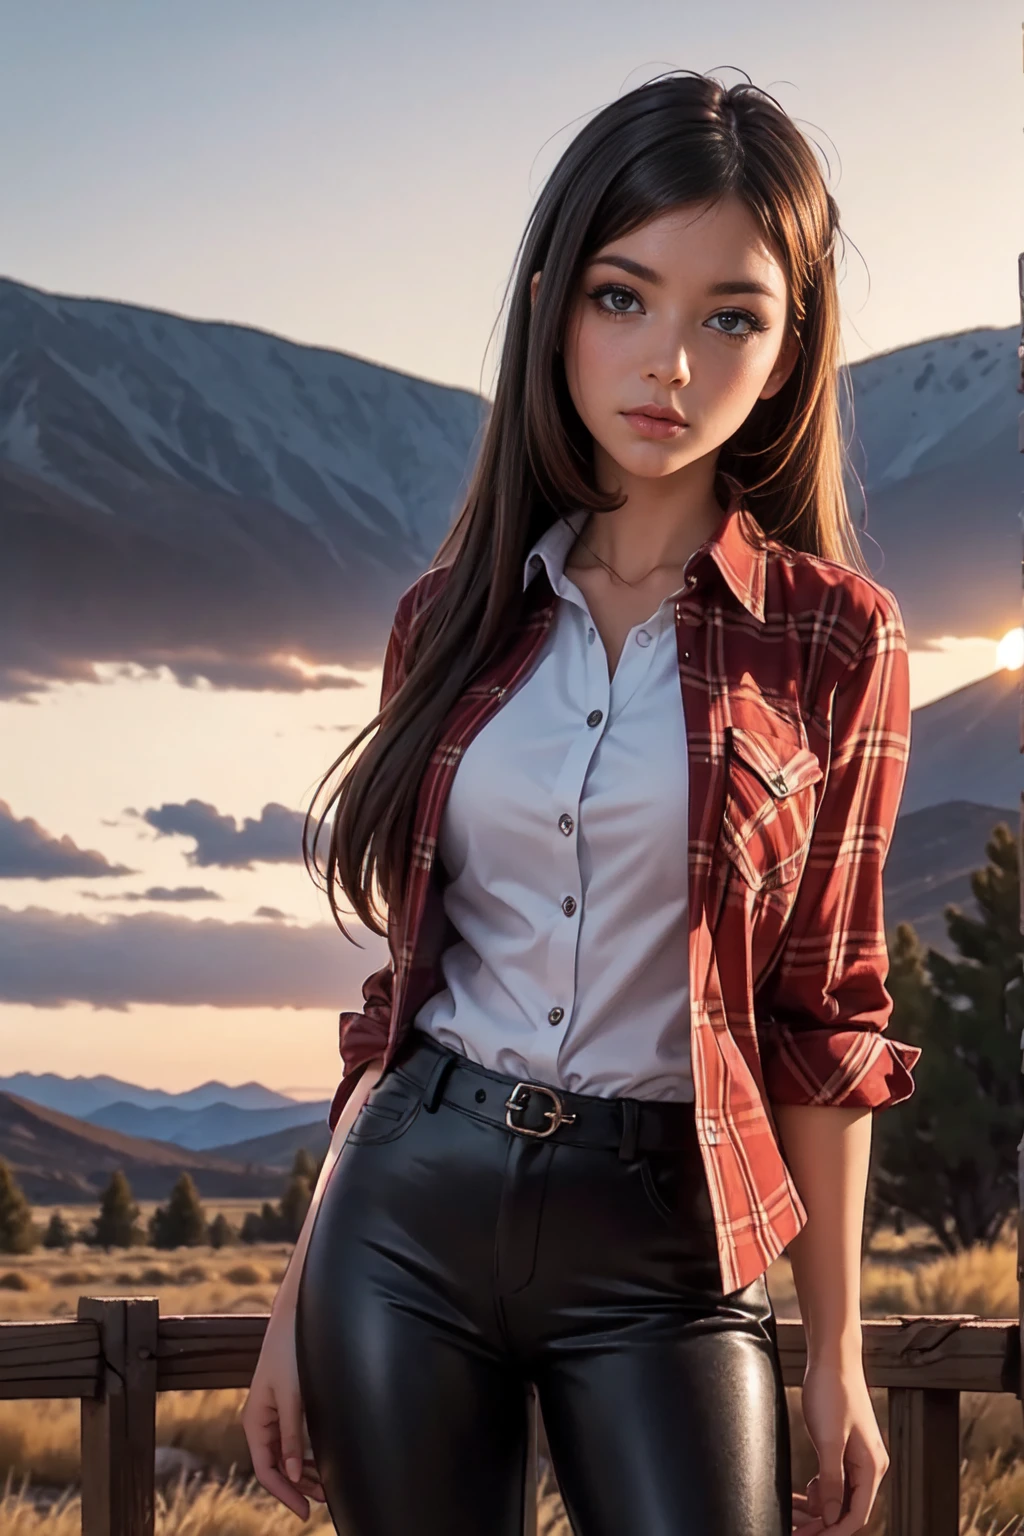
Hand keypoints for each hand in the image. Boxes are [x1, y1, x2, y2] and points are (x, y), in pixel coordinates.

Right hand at [241, 1300, 325, 1518]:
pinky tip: (319, 1462)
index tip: (304, 1510)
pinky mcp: (286, 1406)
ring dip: (303, 1472)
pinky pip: (291, 1440)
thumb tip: (294, 1474)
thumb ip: (292, 1435)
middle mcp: (261, 1421)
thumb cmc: (289, 1352)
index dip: (284, 1493)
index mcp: (255, 1421)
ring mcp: (273, 1414)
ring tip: (325, 1487)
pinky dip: (305, 1454)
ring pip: (285, 1455)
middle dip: (297, 1486)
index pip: (265, 1469)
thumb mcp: (292, 1396)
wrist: (294, 1318)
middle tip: (323, 1501)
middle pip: (276, 1466)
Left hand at [792, 1355, 888, 1533]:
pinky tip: (804, 1492)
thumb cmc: (833, 1391)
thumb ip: (830, 1480)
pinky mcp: (845, 1448)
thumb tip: (830, 1516)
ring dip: (818, 1508)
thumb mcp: (828, 1440)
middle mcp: (870, 1465)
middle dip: (822, 1522)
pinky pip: (834, 1480)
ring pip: (839, 1496)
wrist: (832, 1357)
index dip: (833, 1531)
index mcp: (872, 1466)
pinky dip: (818, 1490)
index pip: (856, 1514)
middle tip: (796, 1529)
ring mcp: (858, 1457)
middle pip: (848, 1508)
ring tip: (795, 1513)